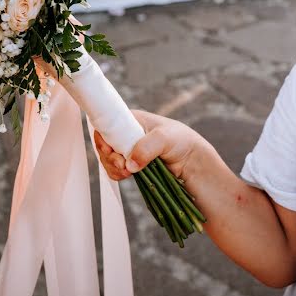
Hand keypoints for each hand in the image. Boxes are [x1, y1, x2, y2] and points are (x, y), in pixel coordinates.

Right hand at [93, 110, 211, 181]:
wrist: (191, 160)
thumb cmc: (181, 141)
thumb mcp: (164, 138)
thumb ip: (146, 147)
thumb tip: (130, 164)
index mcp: (131, 120)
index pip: (106, 125)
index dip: (103, 139)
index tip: (110, 151)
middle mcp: (126, 134)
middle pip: (104, 145)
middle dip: (110, 158)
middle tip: (123, 165)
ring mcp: (128, 150)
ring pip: (108, 159)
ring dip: (114, 168)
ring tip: (128, 172)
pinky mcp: (131, 164)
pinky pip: (116, 170)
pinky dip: (118, 174)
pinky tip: (129, 175)